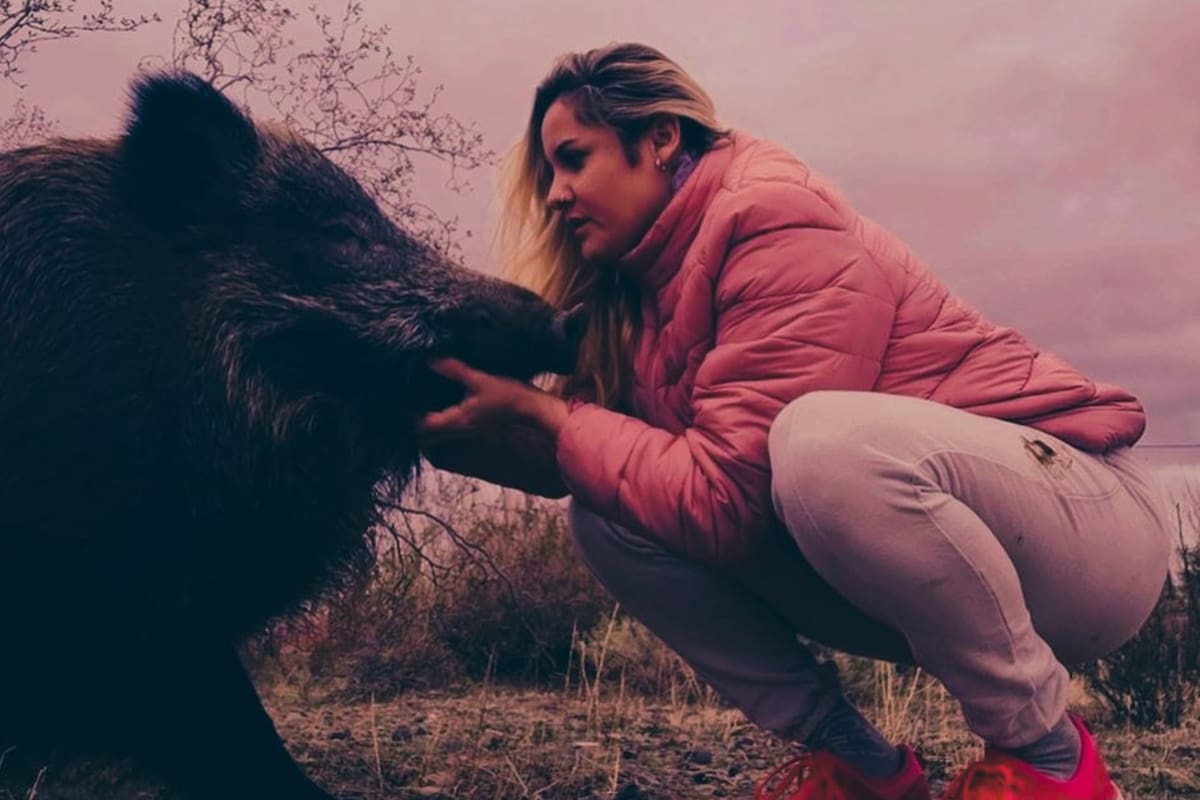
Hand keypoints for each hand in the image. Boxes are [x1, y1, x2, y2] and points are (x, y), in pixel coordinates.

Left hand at [417, 358, 568, 439]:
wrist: (534, 409)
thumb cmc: (509, 395)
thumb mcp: (479, 378)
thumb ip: (453, 369)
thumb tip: (429, 359)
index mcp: (458, 420)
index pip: (423, 426)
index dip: (408, 416)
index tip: (400, 401)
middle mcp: (461, 429)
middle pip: (429, 434)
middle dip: (416, 420)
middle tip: (407, 401)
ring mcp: (470, 429)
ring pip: (440, 430)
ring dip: (429, 419)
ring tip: (422, 399)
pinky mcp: (477, 424)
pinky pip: (452, 425)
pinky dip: (443, 416)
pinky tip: (445, 399)